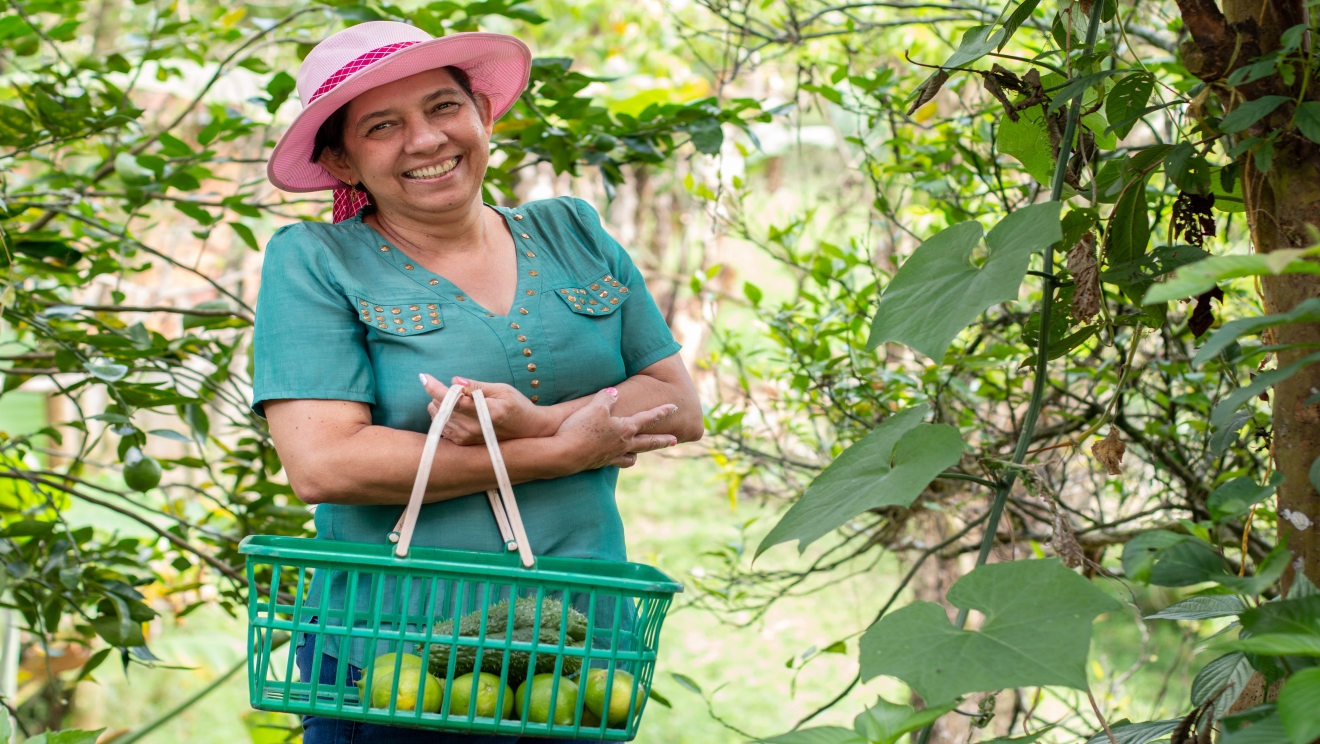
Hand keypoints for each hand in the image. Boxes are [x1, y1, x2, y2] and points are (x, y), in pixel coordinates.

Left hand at [420, 374, 556, 443]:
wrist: (528, 431)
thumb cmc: (518, 406)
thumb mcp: (502, 390)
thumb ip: (476, 386)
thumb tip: (454, 381)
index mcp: (486, 412)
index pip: (453, 400)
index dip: (435, 387)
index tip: (424, 377)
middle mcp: (474, 428)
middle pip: (441, 407)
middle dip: (441, 393)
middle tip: (456, 389)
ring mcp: (468, 437)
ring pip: (438, 417)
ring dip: (440, 405)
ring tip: (457, 400)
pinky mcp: (464, 443)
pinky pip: (442, 426)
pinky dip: (443, 415)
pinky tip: (455, 411)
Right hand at [549, 387, 677, 469]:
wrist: (564, 454)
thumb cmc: (581, 428)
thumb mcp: (596, 406)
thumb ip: (607, 398)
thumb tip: (614, 392)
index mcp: (626, 429)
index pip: (648, 418)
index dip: (662, 412)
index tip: (674, 407)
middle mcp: (623, 444)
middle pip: (648, 442)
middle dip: (663, 440)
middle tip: (675, 441)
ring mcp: (612, 456)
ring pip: (632, 456)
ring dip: (639, 453)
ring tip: (641, 451)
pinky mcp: (599, 463)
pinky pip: (616, 462)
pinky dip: (620, 459)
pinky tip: (617, 457)